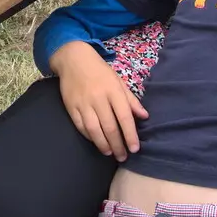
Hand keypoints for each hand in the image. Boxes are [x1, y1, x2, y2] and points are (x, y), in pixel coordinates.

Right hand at [50, 43, 147, 160]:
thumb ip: (131, 100)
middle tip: (123, 157)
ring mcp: (83, 103)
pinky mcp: (71, 107)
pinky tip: (96, 142)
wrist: (74, 59)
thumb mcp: (118, 81)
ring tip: (110, 153)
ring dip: (103, 145)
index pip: (124, 117)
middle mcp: (98, 98)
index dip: (130, 135)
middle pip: (110, 127)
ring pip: (94, 130)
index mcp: (113, 91)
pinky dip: (89, 137)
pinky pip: (81, 126)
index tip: (135, 149)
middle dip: (118, 145)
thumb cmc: (100, 71)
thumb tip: (145, 116)